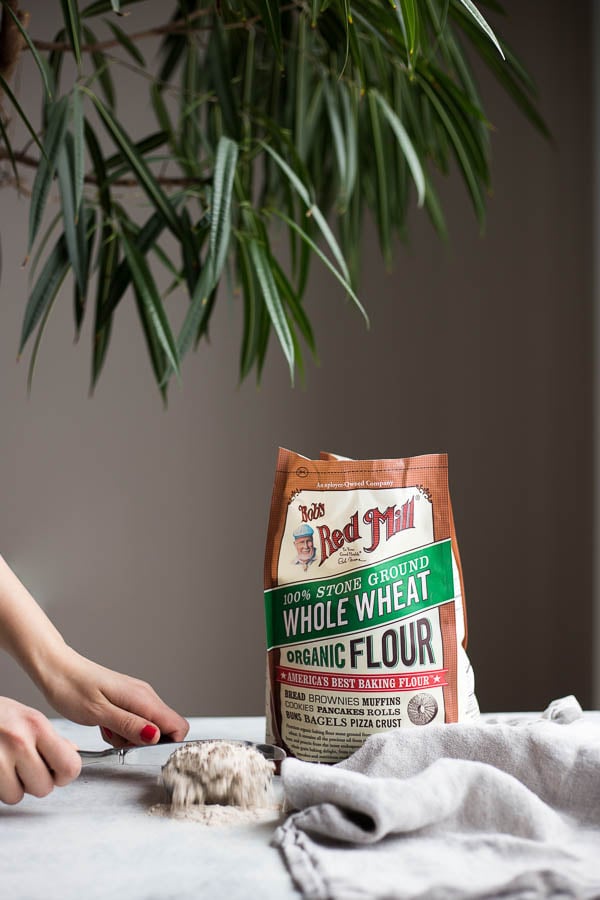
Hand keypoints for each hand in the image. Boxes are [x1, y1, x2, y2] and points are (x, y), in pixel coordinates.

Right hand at [0, 697, 80, 803]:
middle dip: (35, 782)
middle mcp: (19, 742)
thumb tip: (72, 753)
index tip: (58, 772)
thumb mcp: (27, 717)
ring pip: (17, 796)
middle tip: (25, 768)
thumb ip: (50, 738)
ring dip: (13, 787)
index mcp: (36, 726)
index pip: (69, 766)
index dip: (64, 774)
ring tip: (7, 767)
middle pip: (43, 788)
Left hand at [41, 647, 188, 748]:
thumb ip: (129, 725)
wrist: (57, 669)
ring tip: (107, 731)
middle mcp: (144, 696)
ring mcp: (136, 697)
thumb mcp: (99, 712)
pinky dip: (122, 731)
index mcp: (142, 698)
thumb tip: (156, 736)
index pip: (178, 725)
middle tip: (119, 740)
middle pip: (164, 729)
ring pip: (148, 728)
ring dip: (131, 738)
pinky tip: (104, 725)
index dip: (167, 743)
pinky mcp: (127, 700)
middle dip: (145, 744)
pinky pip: (135, 723)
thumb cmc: (72, 688)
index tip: (145, 750)